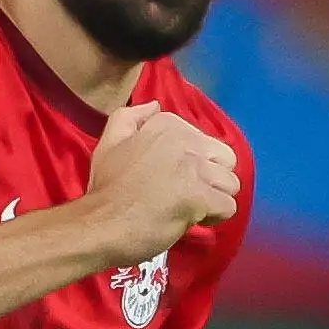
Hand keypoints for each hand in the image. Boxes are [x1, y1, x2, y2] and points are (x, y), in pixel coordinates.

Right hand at [83, 102, 241, 260]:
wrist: (98, 224)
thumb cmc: (105, 188)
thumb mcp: (109, 142)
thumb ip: (130, 117)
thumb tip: (155, 105)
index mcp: (166, 125)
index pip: (203, 140)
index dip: (191, 163)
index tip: (168, 177)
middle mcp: (185, 141)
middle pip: (225, 158)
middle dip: (212, 177)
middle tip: (188, 193)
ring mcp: (194, 169)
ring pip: (230, 182)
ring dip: (214, 198)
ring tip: (191, 208)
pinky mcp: (199, 197)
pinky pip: (228, 206)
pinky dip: (215, 217)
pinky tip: (193, 220)